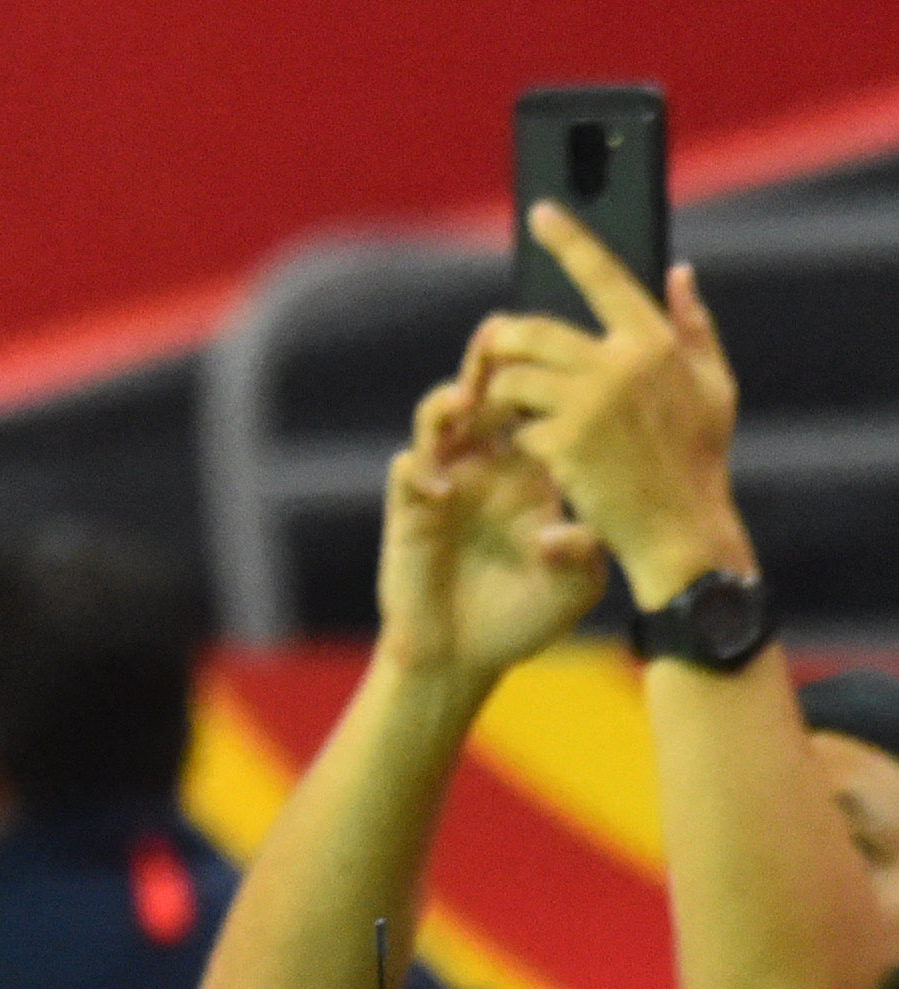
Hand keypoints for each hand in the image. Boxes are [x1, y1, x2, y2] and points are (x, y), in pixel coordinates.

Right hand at [374, 358, 605, 697]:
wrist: (465, 656)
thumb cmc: (526, 615)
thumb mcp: (577, 586)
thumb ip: (581, 558)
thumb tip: (570, 531)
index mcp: (532, 471)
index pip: (541, 407)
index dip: (550, 375)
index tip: (572, 347)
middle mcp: (485, 465)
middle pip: (487, 394)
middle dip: (493, 362)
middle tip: (504, 333)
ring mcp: (443, 482)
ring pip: (438, 421)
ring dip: (446, 404)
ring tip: (462, 396)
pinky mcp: (409, 510)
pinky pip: (408, 476)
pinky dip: (418, 468)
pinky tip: (432, 478)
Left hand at [475, 204, 748, 602]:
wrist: (680, 529)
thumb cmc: (697, 458)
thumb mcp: (712, 388)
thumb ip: (694, 327)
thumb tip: (680, 271)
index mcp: (656, 342)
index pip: (604, 276)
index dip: (569, 241)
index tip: (539, 211)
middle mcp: (620, 363)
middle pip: (529, 331)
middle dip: (503, 345)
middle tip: (498, 359)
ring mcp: (588, 403)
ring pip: (513, 376)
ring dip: (507, 396)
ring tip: (524, 415)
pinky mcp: (562, 441)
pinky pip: (516, 424)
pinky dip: (521, 437)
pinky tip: (544, 455)